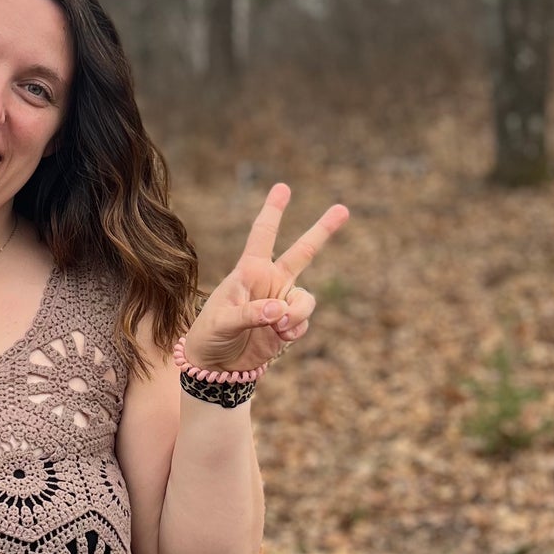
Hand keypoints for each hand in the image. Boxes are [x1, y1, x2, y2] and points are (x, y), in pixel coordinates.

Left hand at [181, 183, 349, 373]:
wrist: (216, 365)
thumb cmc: (209, 335)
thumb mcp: (222, 322)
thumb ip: (250, 314)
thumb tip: (280, 310)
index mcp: (249, 271)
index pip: (263, 235)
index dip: (273, 211)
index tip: (283, 188)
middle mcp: (269, 281)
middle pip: (302, 252)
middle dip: (323, 230)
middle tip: (343, 208)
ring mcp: (282, 302)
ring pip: (307, 299)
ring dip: (298, 313)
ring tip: (278, 327)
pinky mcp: (288, 325)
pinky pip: (303, 323)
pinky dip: (294, 330)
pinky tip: (278, 337)